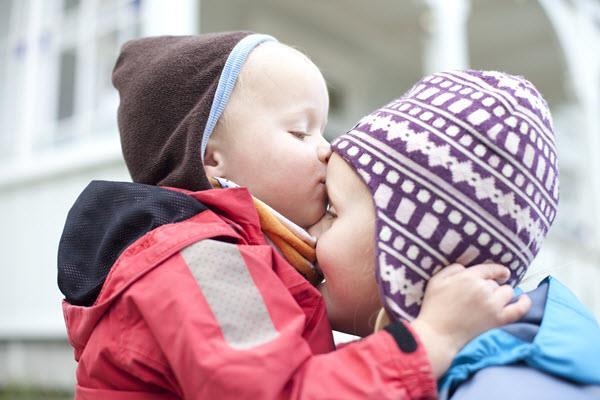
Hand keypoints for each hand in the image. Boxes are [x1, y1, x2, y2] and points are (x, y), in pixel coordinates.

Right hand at [410, 263, 530, 377]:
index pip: (489, 269)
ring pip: (508, 292)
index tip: (501, 273)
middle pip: (496, 283)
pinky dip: (524, 303)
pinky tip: (524, 299)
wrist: (438, 336)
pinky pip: (520, 309)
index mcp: (468, 277)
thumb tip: (465, 268)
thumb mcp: (436, 282)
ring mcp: (493, 305)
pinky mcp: (499, 320)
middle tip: (483, 295)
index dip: (496, 271)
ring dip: (503, 294)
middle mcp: (483, 289)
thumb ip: (452, 270)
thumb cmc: (434, 308)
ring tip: (496, 300)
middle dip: (491, 286)